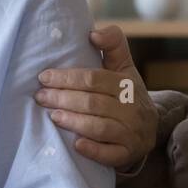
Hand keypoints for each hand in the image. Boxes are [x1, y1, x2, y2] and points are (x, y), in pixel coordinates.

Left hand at [33, 23, 157, 169]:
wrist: (147, 131)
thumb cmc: (126, 95)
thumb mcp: (124, 69)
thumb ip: (113, 46)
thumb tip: (94, 32)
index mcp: (128, 85)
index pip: (95, 79)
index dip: (67, 77)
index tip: (44, 77)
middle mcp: (133, 109)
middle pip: (93, 103)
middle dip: (63, 98)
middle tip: (40, 97)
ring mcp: (132, 133)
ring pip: (100, 128)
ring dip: (74, 122)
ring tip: (52, 116)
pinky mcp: (128, 154)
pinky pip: (110, 154)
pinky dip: (93, 149)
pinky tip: (75, 144)